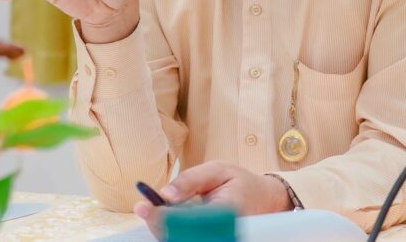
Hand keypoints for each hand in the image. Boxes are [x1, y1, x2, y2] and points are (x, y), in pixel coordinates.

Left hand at [132, 162, 290, 237]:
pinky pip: (187, 237)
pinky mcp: (212, 238)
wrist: (263, 200)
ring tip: (150, 210)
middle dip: (159, 224)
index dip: (165, 216)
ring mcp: (219, 237)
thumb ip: (191, 179)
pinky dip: (171, 230)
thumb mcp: (218, 169)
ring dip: (163, 228)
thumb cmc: (240, 183)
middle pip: (184, 236)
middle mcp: (224, 231)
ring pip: (183, 239)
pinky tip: (163, 217)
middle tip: (142, 207)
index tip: (144, 206)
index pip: (191, 220)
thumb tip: (165, 193)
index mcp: (228, 210)